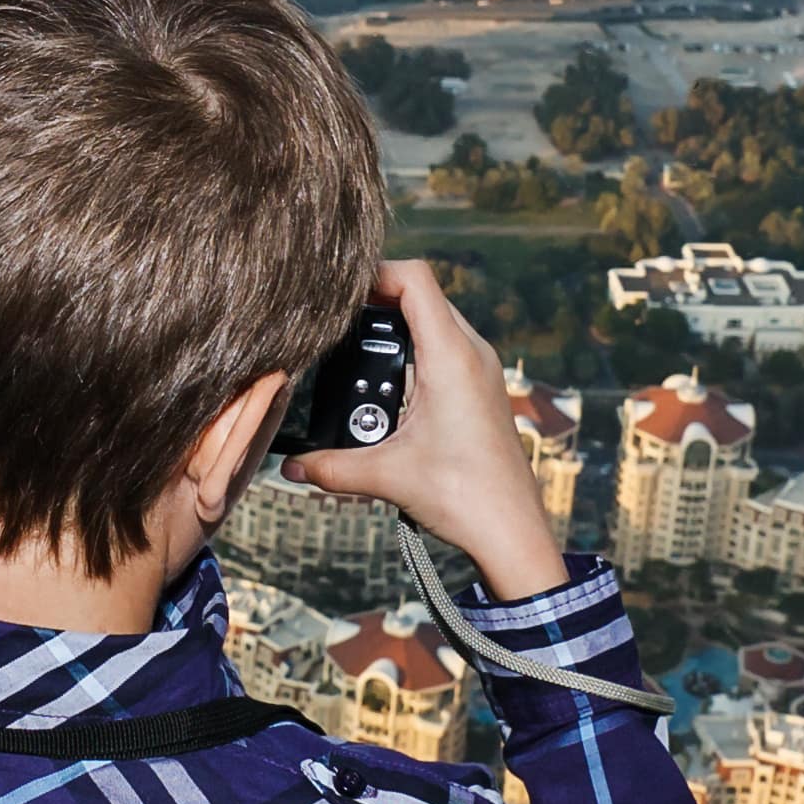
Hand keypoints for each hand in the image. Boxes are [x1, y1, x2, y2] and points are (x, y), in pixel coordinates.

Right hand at [282, 258, 567, 603]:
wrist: (514, 531)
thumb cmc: (464, 497)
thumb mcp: (386, 476)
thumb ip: (330, 466)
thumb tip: (289, 466)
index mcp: (451, 356)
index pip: (415, 278)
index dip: (374, 271)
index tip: (338, 289)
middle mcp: (472, 352)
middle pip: (422, 293)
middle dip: (378, 298)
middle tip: (337, 316)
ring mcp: (482, 369)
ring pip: (436, 318)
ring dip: (398, 322)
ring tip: (357, 342)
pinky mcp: (483, 388)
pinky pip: (448, 345)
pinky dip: (416, 346)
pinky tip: (389, 379)